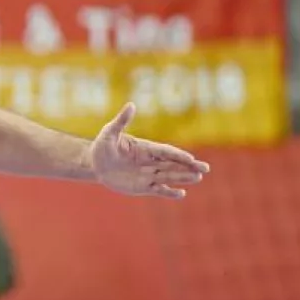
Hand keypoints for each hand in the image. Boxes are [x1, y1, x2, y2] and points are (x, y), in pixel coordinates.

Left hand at [90, 103, 209, 198]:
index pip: (164, 152)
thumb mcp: (109, 132)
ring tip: (198, 178)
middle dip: (188, 166)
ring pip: (168, 176)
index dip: (177, 155)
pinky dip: (169, 192)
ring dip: (183, 178)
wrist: (94, 163)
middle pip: (172, 164)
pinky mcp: (142, 186)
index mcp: (145, 148)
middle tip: (205, 169)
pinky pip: (158, 189)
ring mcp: (147, 174)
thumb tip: (131, 105)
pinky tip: (181, 194)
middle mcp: (150, 161)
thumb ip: (121, 121)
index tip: (190, 159)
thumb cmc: (103, 146)